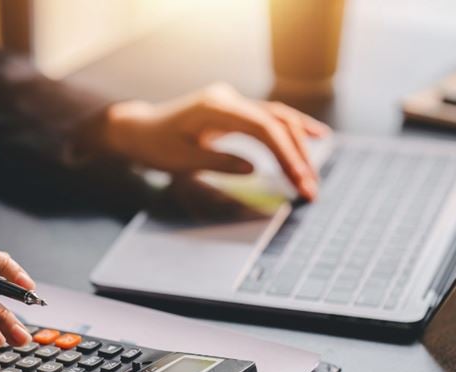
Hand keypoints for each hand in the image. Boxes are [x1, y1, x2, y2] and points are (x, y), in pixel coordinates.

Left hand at [85, 83, 329, 199]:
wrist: (140, 130)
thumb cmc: (155, 146)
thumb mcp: (181, 161)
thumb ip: (218, 162)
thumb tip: (255, 169)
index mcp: (214, 107)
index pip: (262, 128)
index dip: (285, 154)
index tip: (299, 179)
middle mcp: (228, 99)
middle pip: (276, 123)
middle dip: (297, 157)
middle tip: (311, 189)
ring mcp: (233, 102)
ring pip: (277, 119)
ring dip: (299, 147)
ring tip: (314, 176)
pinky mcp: (235, 111)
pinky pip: (270, 118)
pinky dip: (292, 130)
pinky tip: (316, 136)